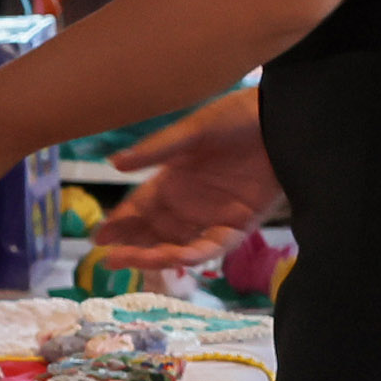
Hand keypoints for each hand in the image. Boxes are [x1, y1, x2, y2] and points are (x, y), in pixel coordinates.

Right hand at [86, 94, 278, 268]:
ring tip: (132, 261)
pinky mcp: (241, 224)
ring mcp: (213, 217)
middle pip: (153, 234)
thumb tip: (114, 163)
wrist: (281, 121)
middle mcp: (189, 204)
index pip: (139, 209)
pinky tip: (175, 256)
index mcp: (172, 181)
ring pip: (178, 246)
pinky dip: (195, 253)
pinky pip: (214, 246)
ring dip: (155, 256)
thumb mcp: (192, 132)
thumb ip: (157, 149)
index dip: (120, 224)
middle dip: (131, 247)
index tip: (98, 237)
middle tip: (107, 260)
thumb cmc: (236, 119)